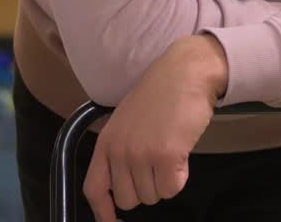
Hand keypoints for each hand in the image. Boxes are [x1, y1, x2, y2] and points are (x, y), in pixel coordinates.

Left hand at [83, 34, 228, 221]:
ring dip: (165, 181)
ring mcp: (142, 154)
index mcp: (106, 143)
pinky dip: (180, 178)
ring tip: (171, 152)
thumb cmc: (161, 94)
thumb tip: (126, 183)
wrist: (186, 73)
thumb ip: (120, 150)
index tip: (112, 221)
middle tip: (158, 165)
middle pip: (129, 199)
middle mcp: (120, 152)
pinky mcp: (166, 155)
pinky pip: (172, 188)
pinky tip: (182, 156)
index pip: (94, 189)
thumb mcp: (126, 120)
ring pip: (153, 196)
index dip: (102, 212)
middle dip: (147, 188)